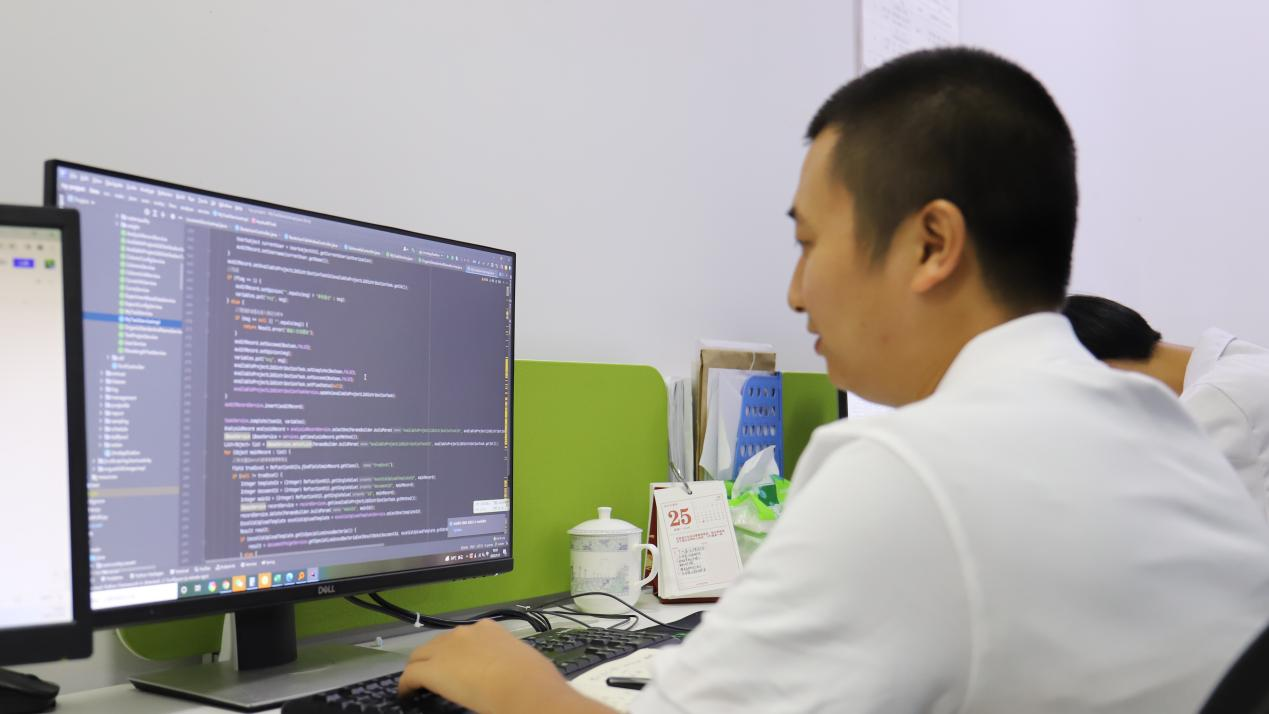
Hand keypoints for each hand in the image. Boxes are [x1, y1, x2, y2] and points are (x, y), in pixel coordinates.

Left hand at [398, 619, 615, 713]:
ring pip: (422, 655)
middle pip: (438, 643)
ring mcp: (447, 649)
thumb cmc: (533, 676)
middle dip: (435, 657)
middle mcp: (465, 633)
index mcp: (489, 629)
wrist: (523, 686)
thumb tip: (508, 669)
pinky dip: (407, 684)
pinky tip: (407, 693)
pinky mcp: (433, 670)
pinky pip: (412, 675)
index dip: (458, 652)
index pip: (464, 638)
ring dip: (423, 667)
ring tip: (421, 684)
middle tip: (437, 676)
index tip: (461, 667)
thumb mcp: (522, 660)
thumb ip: (507, 660)